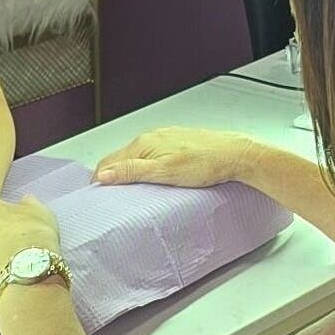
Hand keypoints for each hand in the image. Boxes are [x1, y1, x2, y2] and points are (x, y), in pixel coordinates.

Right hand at [96, 127, 261, 189]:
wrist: (235, 155)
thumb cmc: (206, 163)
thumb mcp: (164, 172)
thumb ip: (132, 172)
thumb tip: (105, 175)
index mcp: (144, 142)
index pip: (109, 161)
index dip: (100, 179)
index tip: (98, 197)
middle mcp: (152, 137)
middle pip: (121, 158)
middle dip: (113, 176)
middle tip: (112, 197)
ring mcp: (165, 139)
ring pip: (137, 157)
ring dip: (129, 172)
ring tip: (130, 191)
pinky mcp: (177, 144)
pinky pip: (152, 156)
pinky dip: (146, 168)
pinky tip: (152, 180)